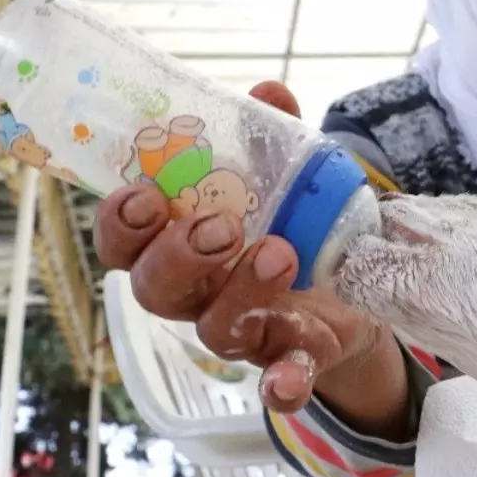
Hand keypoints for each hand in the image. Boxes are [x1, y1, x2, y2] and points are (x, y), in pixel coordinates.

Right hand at [94, 81, 406, 429]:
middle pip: (157, 290)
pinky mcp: (292, 356)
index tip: (143, 195)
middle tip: (219, 228)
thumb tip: (268, 93)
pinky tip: (287, 380)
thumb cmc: (294, 225)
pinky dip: (281, 383)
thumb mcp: (284, 178)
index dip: (121, 224)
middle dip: (178, 258)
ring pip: (214, 329)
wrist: (355, 292)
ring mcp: (244, 331)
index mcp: (182, 244)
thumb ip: (270, 138)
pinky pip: (277, 379)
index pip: (126, 242)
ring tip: (279, 251)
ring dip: (240, 292)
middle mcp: (200, 294)